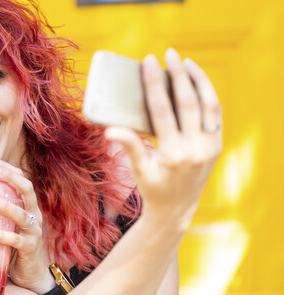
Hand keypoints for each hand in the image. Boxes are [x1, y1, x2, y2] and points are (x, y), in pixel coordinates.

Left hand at [0, 160, 54, 294]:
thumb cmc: (14, 246)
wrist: (31, 274)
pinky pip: (16, 240)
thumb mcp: (6, 224)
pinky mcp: (30, 248)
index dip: (8, 169)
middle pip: (27, 190)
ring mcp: (34, 231)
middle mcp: (34, 214)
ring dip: (4, 205)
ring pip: (22, 214)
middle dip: (10, 177)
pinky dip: (0, 235)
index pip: (22, 180)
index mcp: (28, 206)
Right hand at [105, 48, 221, 227]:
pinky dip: (208, 94)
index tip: (149, 62)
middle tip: (169, 54)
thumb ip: (129, 147)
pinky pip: (215, 113)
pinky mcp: (216, 145)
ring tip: (186, 62)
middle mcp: (195, 149)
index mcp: (172, 155)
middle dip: (178, 74)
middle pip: (188, 102)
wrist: (177, 209)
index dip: (154, 84)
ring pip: (209, 104)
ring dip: (199, 80)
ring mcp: (209, 147)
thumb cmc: (153, 188)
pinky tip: (197, 82)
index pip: (162, 111)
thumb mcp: (139, 171)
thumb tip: (109, 130)